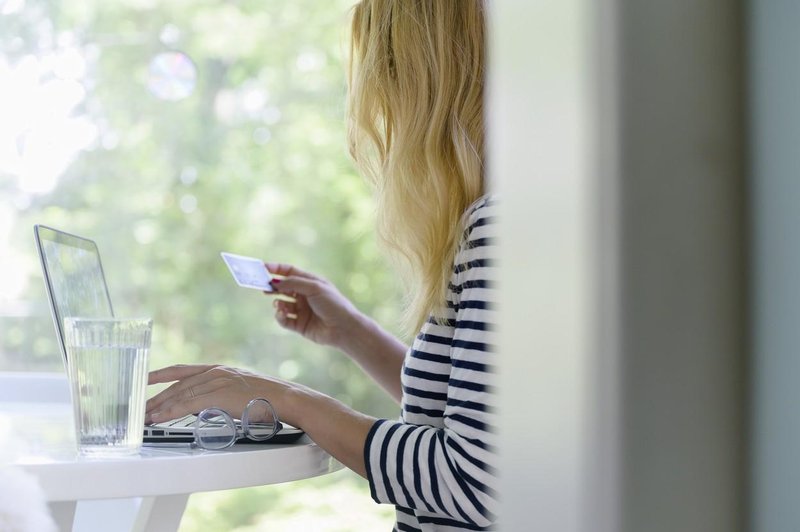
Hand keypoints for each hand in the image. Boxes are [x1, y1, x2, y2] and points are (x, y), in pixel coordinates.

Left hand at [145, 364, 303, 426]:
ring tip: (143, 417)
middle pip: (176, 383)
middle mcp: (215, 371)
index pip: (182, 370)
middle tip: (137, 408)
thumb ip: (219, 395)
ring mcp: (217, 381)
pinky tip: (159, 418)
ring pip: (179, 393)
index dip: (160, 374)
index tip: (144, 379)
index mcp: (219, 369)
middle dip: (154, 396)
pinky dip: (170, 411)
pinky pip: (188, 403)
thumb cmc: (267, 399)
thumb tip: (202, 407)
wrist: (285, 398)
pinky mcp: (219, 394)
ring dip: (158, 406)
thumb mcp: (239, 391)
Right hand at [265, 263, 363, 350]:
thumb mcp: (314, 287)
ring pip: (282, 304)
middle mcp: (305, 295)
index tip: (262, 267)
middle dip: (272, 287)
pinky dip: (280, 317)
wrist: (344, 328)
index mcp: (310, 283)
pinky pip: (284, 320)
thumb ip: (294, 283)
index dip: (276, 269)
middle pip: (283, 288)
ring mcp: (302, 310)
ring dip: (278, 303)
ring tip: (279, 305)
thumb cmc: (333, 304)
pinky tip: (282, 314)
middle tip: (263, 287)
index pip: (290, 272)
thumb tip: (276, 282)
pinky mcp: (300, 325)